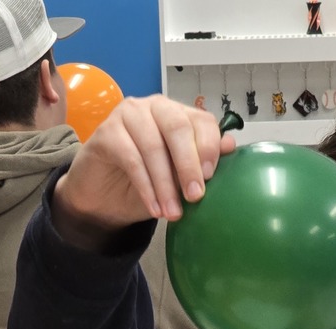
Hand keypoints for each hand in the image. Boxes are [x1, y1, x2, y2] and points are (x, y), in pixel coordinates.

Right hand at [52, 94, 235, 244]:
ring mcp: (128, 116)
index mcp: (177, 114)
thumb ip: (201, 163)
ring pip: (153, 145)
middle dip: (189, 165)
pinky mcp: (106, 132)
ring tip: (173, 214)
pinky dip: (145, 187)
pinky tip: (154, 208)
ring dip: (165, 184)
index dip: (209, 147)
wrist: (103, 198)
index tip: (211, 177)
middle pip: (178, 127)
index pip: (201, 120)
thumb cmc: (145, 184)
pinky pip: (131, 158)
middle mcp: (154, 107)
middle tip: (195, 197)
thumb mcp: (177, 179)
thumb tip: (231, 145)